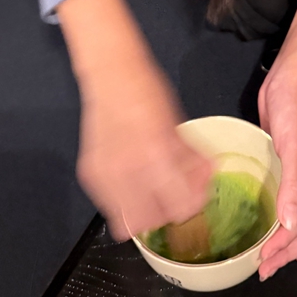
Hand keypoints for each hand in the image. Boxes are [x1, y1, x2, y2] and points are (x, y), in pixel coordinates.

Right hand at [77, 55, 212, 240]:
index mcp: (156, 156)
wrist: (111, 75)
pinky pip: (111, 206)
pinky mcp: (91, 175)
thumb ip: (189, 156)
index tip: (197, 194)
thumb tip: (206, 176)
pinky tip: (136, 182)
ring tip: (156, 192)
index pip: (179, 206)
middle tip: (177, 195)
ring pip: (129, 221)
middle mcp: (128, 172)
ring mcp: (105, 176)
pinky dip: (126, 201)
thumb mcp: (176, 124)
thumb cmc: (146, 90)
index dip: (192, 202)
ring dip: (146, 212)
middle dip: (169, 211)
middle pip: (154, 220)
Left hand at [257, 62, 296, 279]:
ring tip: (269, 263)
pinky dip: (286, 225)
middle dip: (287, 251)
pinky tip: (280, 238)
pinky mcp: (289, 170)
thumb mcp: (291, 145)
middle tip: (264, 270)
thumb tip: (288, 224)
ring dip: (286, 243)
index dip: (284, 242)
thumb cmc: (292, 109)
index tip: (264, 259)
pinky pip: (289, 205)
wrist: (287, 81)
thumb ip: (291, 185)